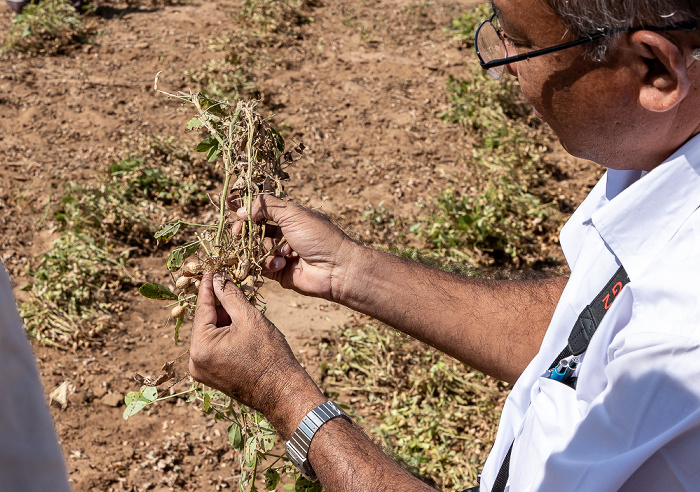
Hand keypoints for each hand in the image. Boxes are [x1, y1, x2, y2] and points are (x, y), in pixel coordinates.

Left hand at [189, 273, 324, 434]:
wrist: (283, 391)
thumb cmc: (269, 355)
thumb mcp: (249, 318)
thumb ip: (230, 295)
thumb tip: (217, 278)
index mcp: (200, 347)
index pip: (201, 308)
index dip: (207, 287)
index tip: (209, 270)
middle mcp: (195, 362)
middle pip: (204, 322)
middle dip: (218, 303)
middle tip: (228, 283)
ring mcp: (203, 371)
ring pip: (210, 334)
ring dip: (223, 318)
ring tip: (239, 303)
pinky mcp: (213, 376)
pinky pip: (215, 347)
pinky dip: (225, 333)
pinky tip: (239, 322)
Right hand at [234, 194, 359, 302]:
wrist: (336, 268)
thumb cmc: (318, 236)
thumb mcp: (293, 213)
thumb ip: (266, 206)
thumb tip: (242, 210)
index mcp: (289, 217)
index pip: (261, 209)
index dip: (244, 207)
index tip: (228, 204)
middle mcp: (283, 234)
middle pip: (253, 230)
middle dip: (244, 230)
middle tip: (237, 231)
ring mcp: (279, 253)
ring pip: (255, 248)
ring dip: (262, 248)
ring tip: (278, 251)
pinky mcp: (278, 272)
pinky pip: (261, 265)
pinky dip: (268, 263)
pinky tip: (282, 263)